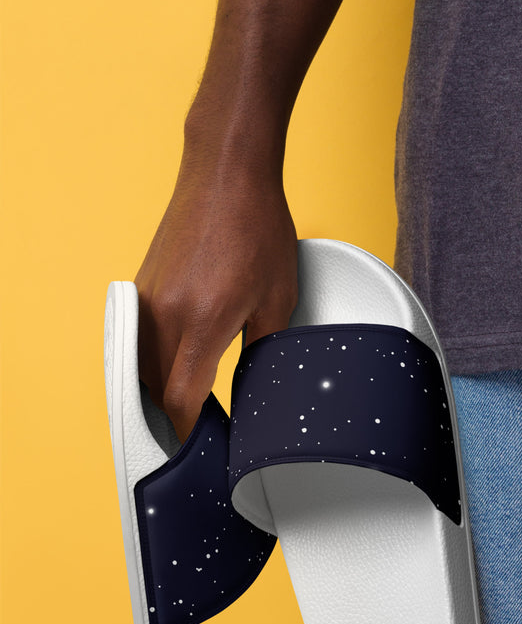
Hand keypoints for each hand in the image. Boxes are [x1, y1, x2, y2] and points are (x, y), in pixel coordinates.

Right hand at [134, 158, 298, 446]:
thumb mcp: (278, 299)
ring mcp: (146, 300)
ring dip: (163, 392)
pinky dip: (155, 363)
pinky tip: (179, 368)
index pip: (182, 400)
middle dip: (179, 419)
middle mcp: (165, 313)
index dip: (192, 433)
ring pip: (144, 368)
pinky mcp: (140, 287)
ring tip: (193, 409)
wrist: (226, 173)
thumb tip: (259, 387)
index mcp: (203, 321)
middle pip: (158, 391)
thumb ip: (264, 350)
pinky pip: (140, 341)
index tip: (206, 449)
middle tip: (207, 435)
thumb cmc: (259, 228)